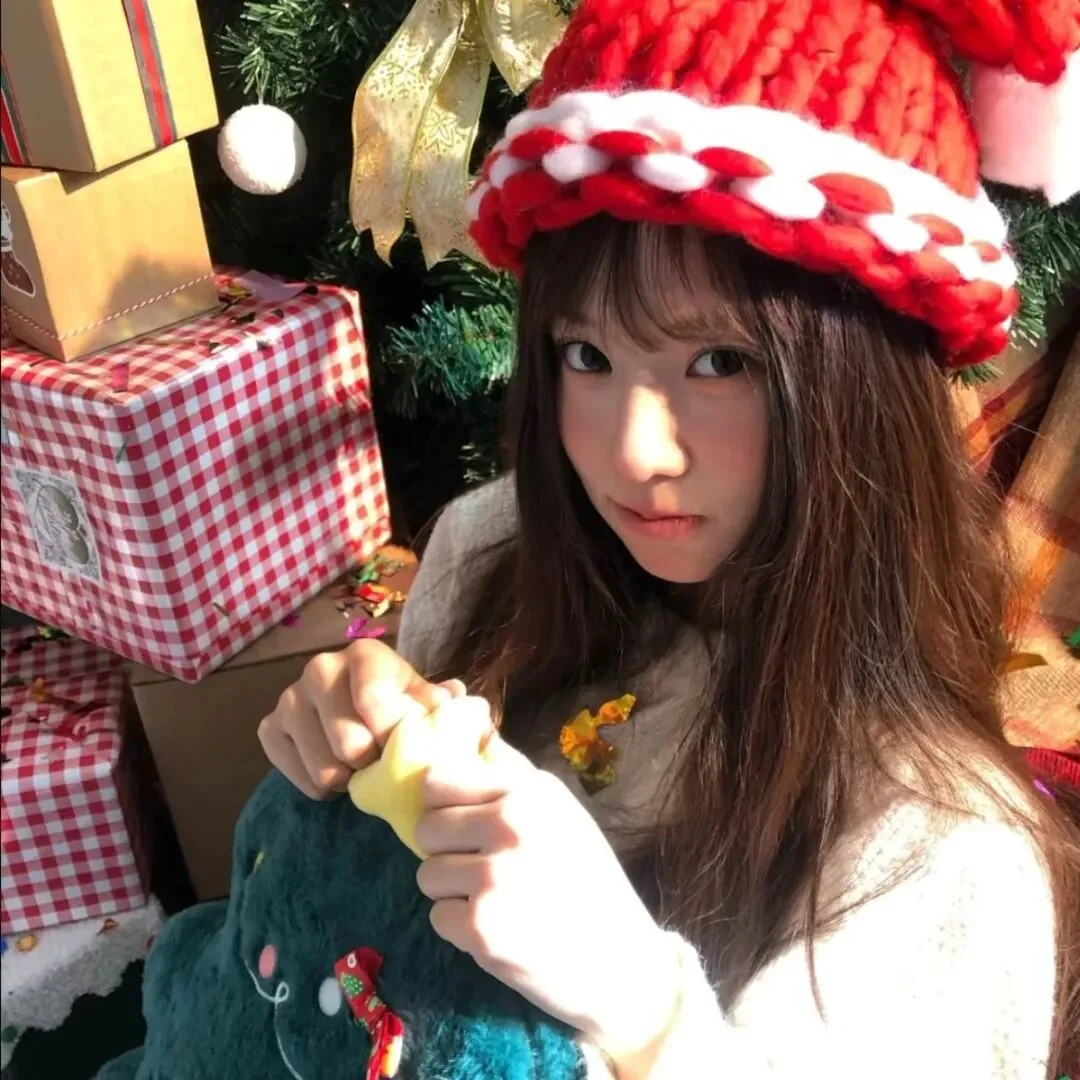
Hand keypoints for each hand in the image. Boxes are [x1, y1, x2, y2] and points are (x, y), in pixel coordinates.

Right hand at [258, 639, 464, 798]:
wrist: (366, 714)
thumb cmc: (403, 706)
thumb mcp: (428, 701)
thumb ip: (441, 704)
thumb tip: (447, 702)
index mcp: (365, 654)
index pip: (374, 701)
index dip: (393, 735)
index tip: (403, 743)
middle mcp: (320, 668)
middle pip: (349, 743)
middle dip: (374, 763)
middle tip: (383, 759)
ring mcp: (289, 698)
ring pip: (325, 769)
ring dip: (350, 780)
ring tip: (361, 765)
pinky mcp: (269, 728)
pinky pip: (300, 779)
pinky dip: (323, 787)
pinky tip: (336, 766)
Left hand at [414, 722, 680, 1063]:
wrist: (621, 961)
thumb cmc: (590, 881)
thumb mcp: (562, 812)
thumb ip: (513, 776)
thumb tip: (472, 735)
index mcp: (528, 791)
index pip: (438, 780)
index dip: (441, 804)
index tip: (459, 822)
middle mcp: (509, 824)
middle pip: (426, 827)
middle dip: (445, 850)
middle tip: (479, 866)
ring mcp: (493, 876)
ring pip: (426, 874)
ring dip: (451, 891)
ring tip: (492, 900)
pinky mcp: (480, 927)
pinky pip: (437, 917)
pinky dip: (460, 929)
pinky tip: (497, 930)